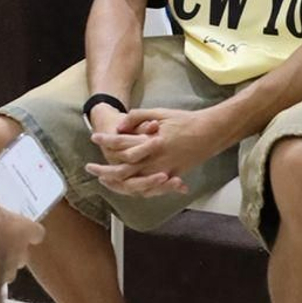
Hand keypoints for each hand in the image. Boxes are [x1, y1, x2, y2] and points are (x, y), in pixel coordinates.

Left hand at [86, 106, 229, 199]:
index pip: (122, 143)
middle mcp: (156, 159)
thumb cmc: (185, 120)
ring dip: (116, 183)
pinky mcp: (172, 176)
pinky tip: (125, 187)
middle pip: (123, 171)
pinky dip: (136, 189)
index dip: (106, 140)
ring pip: (134, 183)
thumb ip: (138, 117)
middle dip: (104, 171)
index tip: (94, 137)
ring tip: (104, 180)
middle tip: (90, 168)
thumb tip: (120, 126)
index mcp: (152, 141)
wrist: (211, 132)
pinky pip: (151, 189)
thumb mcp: (160, 112)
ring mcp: (164, 170)